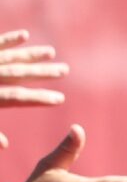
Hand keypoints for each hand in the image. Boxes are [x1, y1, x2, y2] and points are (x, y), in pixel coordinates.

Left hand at [0, 30, 68, 146]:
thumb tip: (4, 146)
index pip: (17, 98)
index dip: (40, 98)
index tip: (60, 99)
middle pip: (18, 73)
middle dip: (43, 72)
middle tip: (65, 69)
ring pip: (9, 56)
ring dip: (31, 54)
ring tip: (51, 52)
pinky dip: (8, 39)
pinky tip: (23, 35)